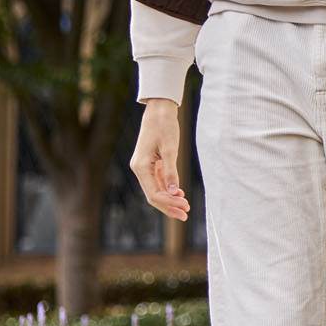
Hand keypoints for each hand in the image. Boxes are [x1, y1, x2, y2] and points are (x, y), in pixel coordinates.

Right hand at [130, 98, 188, 221]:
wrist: (159, 110)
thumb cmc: (164, 126)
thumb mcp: (170, 149)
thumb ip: (171, 171)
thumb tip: (173, 192)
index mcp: (140, 167)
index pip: (153, 194)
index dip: (169, 203)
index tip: (185, 207)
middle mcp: (139, 169)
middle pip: (153, 195)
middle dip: (169, 206)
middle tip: (186, 214)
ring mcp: (144, 167)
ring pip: (156, 190)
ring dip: (170, 199)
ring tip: (186, 206)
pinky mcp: (150, 164)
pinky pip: (158, 181)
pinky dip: (168, 189)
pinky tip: (179, 193)